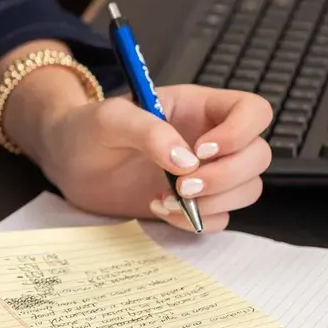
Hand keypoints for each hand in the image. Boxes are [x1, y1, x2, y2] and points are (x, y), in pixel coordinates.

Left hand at [40, 84, 272, 231]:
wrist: (69, 163)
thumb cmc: (87, 129)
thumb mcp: (110, 118)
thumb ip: (148, 131)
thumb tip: (185, 160)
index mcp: (199, 107)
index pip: (253, 111)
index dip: (241, 132)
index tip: (202, 150)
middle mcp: (211, 139)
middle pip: (258, 156)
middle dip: (227, 176)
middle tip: (183, 184)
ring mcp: (206, 173)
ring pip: (248, 189)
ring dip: (215, 201)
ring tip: (169, 198)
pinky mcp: (194, 203)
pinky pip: (222, 217)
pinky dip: (198, 220)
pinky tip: (162, 209)